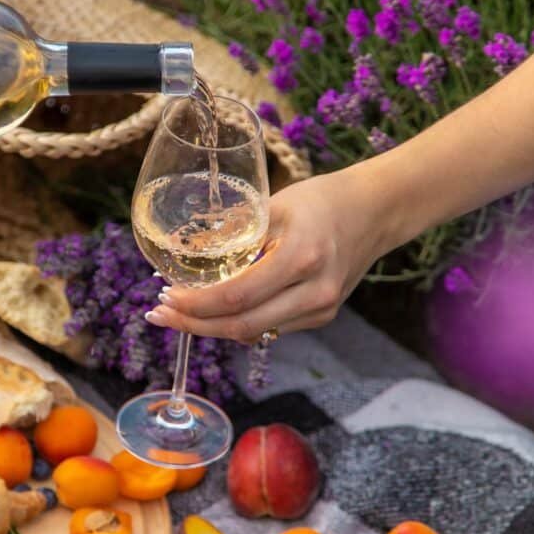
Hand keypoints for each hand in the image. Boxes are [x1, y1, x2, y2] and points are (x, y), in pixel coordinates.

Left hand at [145, 167, 393, 341]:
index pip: (237, 296)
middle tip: (159, 314)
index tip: (165, 296)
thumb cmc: (322, 200)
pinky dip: (237, 322)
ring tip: (177, 313)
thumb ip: (234, 231)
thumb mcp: (274, 204)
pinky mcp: (320, 316)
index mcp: (301, 258)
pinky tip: (212, 311)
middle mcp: (314, 293)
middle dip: (194, 324)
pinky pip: (269, 327)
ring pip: (253, 332)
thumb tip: (184, 251)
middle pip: (241, 326)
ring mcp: (320, 310)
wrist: (374, 212)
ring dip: (211, 327)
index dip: (196, 304)